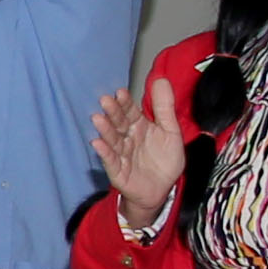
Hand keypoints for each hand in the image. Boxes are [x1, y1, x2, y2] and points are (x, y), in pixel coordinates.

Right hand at [91, 75, 190, 227]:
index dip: (125, 102)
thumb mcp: (171, 131)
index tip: (120, 92)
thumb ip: (164, 107)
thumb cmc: (164, 161)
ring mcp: (121, 154)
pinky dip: (104, 152)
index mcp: (139, 126)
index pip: (130, 111)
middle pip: (119, 123)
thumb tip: (161, 79)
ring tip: (98, 119)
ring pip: (112, 140)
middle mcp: (127, 138)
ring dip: (105, 129)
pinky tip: (96, 143)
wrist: (162, 190)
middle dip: (112, 112)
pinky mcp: (118, 171)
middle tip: (106, 100)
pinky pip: (110, 161)